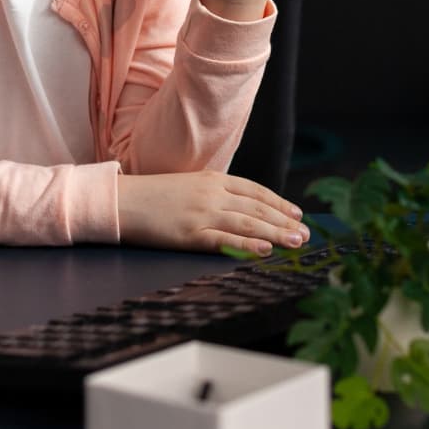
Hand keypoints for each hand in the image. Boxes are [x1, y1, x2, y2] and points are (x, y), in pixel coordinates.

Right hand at [116, 170, 309, 255]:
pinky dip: (248, 245)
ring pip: (249, 223)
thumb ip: (215, 193)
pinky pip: (225, 240)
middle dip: (285, 221)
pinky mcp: (190, 234)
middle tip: (306, 233)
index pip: (255, 191)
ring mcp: (202, 213)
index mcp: (213, 179)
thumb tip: (240, 207)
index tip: (297, 213)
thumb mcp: (189, 185)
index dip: (279, 202)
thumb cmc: (154, 196)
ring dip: (276, 233)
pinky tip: (265, 250)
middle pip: (257, 207)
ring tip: (297, 241)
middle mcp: (212, 193)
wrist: (122, 201)